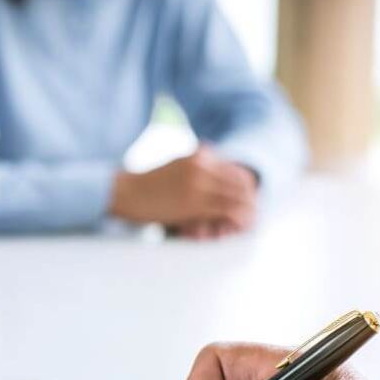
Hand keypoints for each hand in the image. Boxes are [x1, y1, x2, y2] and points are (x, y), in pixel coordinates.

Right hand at [110, 146, 256, 236]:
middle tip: (254, 212)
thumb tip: (213, 165)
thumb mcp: (175, 164)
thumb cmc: (147, 183)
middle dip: (251, 198)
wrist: (125, 191)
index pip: (236, 169)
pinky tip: (241, 225)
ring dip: (248, 210)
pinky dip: (238, 218)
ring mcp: (199, 183)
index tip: (250, 198)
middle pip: (240, 181)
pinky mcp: (194, 202)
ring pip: (237, 196)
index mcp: (199, 153)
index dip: (246, 185)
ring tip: (251, 221)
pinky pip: (226, 210)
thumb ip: (196, 164)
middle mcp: (202, 165)